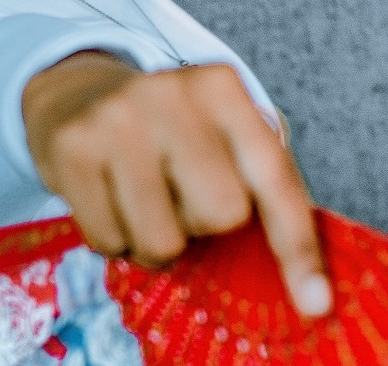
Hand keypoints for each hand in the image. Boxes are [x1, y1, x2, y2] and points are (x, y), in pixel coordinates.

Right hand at [22, 52, 331, 316]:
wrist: (79, 94)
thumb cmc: (169, 127)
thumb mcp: (220, 128)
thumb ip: (261, 179)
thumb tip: (305, 278)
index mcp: (221, 86)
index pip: (272, 173)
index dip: (296, 243)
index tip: (314, 302)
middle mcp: (172, 93)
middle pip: (222, 213)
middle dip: (205, 223)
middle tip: (181, 195)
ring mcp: (118, 118)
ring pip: (163, 241)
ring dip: (158, 240)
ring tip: (146, 199)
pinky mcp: (73, 147)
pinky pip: (110, 243)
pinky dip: (116, 239)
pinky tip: (111, 196)